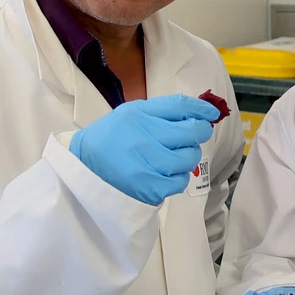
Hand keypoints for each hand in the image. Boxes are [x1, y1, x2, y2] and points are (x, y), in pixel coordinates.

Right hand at [69, 94, 217, 204]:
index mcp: (138, 115)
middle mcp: (143, 138)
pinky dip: (178, 177)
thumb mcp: (131, 114)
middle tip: (191, 137)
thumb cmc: (112, 137)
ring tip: (174, 156)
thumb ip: (164, 111)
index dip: (202, 108)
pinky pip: (180, 181)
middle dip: (199, 133)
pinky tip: (165, 173)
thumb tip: (201, 111)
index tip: (212, 112)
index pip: (180, 106)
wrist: (82, 169)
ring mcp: (147, 165)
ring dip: (188, 157)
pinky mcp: (149, 188)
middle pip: (191, 132)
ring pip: (189, 158)